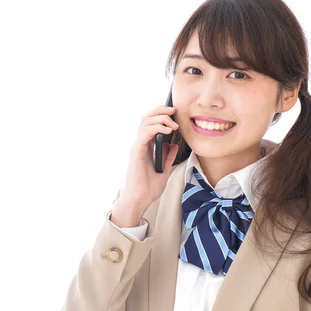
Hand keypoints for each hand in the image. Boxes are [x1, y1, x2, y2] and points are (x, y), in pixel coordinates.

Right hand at [111, 105, 178, 226]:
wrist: (139, 201)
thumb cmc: (148, 189)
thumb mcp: (164, 170)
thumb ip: (168, 157)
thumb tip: (173, 145)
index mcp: (145, 147)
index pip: (150, 123)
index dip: (161, 114)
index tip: (174, 114)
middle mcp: (140, 144)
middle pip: (146, 118)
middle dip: (160, 110)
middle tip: (173, 110)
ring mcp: (137, 147)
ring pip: (145, 122)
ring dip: (161, 118)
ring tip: (173, 124)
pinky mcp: (136, 152)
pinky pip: (145, 134)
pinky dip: (156, 128)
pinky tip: (167, 130)